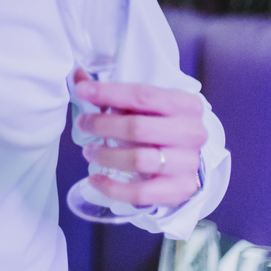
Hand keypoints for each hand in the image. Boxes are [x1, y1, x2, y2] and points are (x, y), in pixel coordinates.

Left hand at [73, 69, 206, 206]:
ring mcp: (188, 163)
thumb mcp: (146, 104)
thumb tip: (78, 77)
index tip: (82, 91)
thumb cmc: (161, 124)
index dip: (108, 93)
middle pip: (137, 128)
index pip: (142, 95)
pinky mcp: (181, 190)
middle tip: (82, 124)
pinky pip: (142, 193)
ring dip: (105, 155)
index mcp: (185, 104)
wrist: (188, 157)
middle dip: (102, 125)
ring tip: (89, 151)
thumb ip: (113, 93)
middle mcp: (191, 132)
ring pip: (138, 160)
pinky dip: (113, 188)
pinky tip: (95, 180)